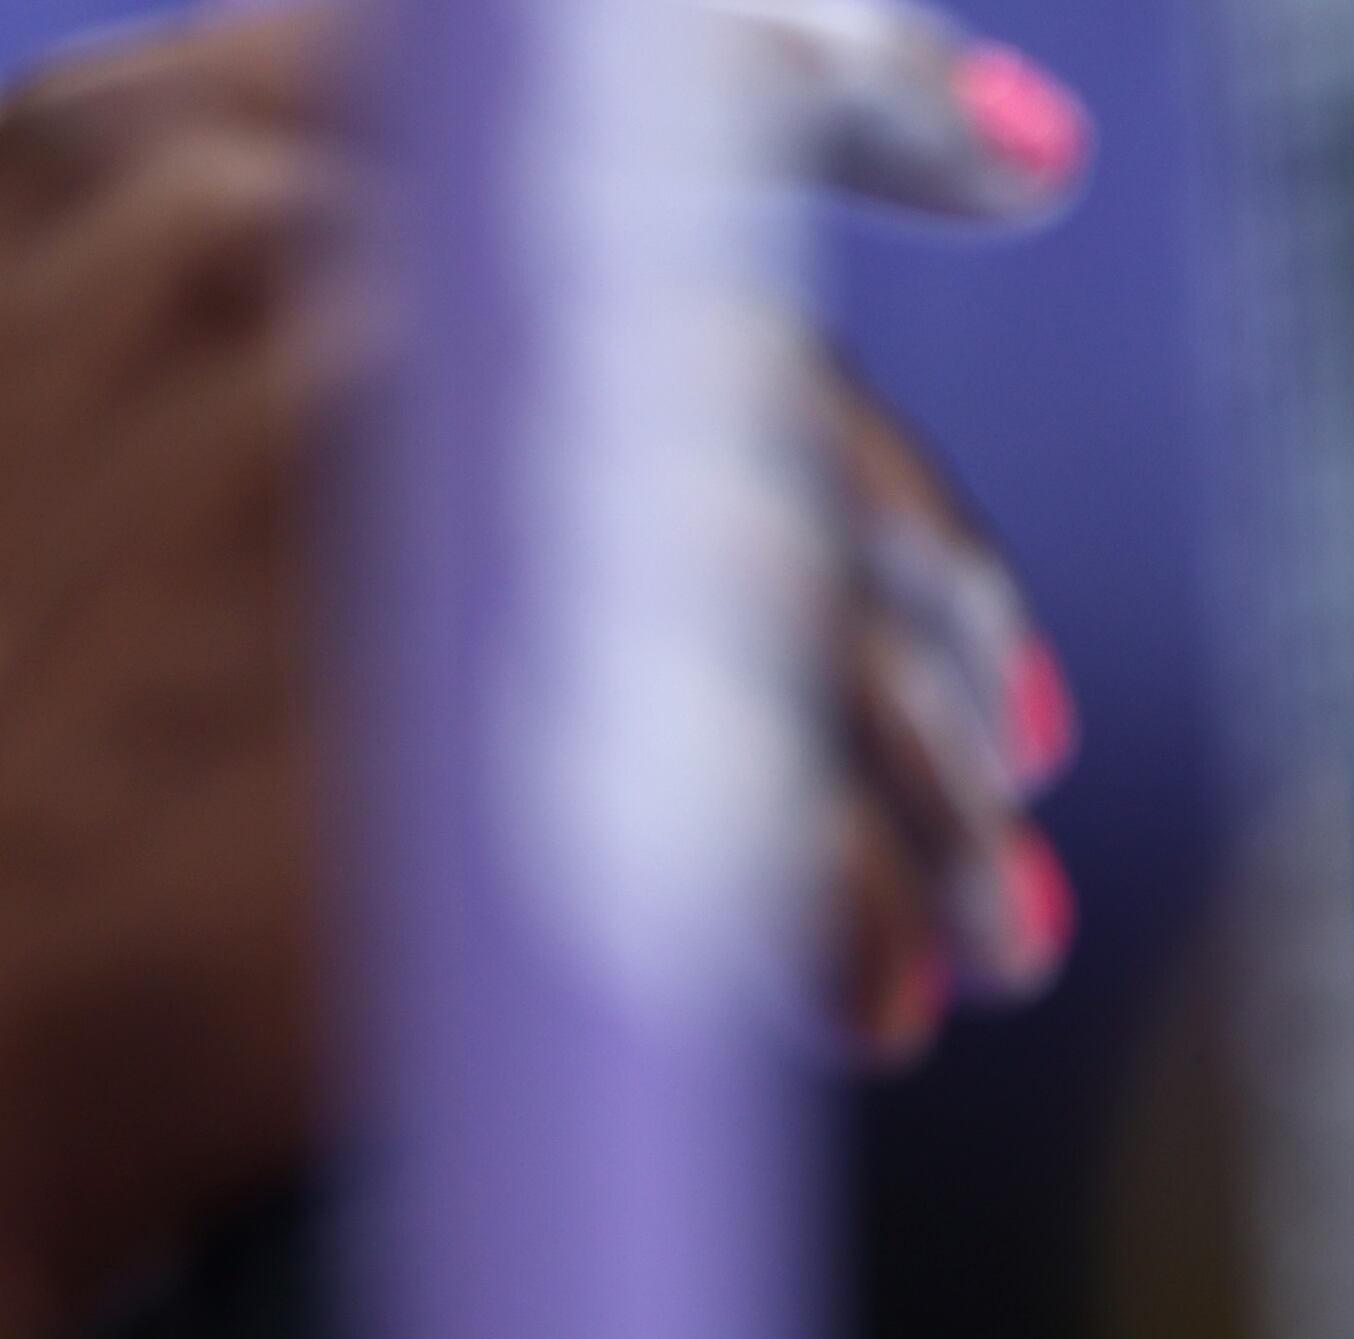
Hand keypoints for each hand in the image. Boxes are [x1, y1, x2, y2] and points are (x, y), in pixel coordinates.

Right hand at [0, 1, 1084, 1338]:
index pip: (581, 52)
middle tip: (1001, 736)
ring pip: (798, 596)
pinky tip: (871, 996)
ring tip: (975, 916)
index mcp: (159, 155)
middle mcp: (268, 248)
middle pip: (756, 383)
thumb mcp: (59, 423)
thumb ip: (315, 338)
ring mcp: (366, 455)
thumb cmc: (3, 760)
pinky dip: (857, 908)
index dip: (850, 83)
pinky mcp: (460, 690)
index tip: (1019, 160)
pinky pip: (775, 789)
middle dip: (925, 582)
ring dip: (924, 783)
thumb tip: (703, 454)